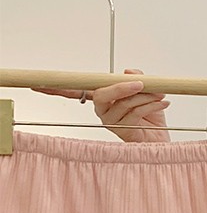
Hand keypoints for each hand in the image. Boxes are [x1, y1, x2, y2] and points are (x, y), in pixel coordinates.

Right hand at [31, 68, 170, 142]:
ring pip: (125, 103)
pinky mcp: (122, 130)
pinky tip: (163, 103)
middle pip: (102, 93)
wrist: (162, 140)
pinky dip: (152, 105)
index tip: (36, 85)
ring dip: (146, 97)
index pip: (75, 90)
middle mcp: (102, 109)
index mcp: (103, 97)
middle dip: (122, 87)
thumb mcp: (147, 91)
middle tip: (141, 83)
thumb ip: (136, 78)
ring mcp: (110, 121)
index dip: (56, 87)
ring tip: (161, 96)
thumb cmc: (152, 118)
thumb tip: (128, 72)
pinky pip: (134, 112)